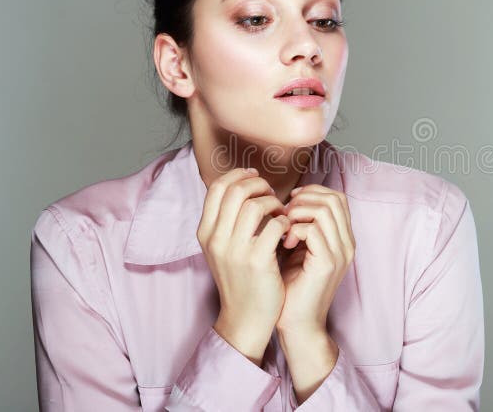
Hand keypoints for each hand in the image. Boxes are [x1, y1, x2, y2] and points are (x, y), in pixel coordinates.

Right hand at [196, 167, 290, 364]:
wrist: (245, 317)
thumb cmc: (241, 278)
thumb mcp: (223, 248)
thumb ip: (227, 219)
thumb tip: (244, 185)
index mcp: (205, 232)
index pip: (217, 187)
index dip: (238, 176)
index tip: (256, 178)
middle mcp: (216, 239)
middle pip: (235, 191)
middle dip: (259, 186)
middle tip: (272, 195)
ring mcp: (235, 250)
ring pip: (255, 205)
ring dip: (274, 203)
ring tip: (281, 214)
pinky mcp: (257, 261)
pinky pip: (274, 225)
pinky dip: (284, 222)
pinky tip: (287, 231)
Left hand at [275, 184, 355, 335]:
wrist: (298, 324)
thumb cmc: (293, 287)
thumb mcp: (299, 249)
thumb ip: (301, 225)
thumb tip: (288, 201)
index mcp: (343, 238)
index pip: (337, 197)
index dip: (312, 192)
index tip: (290, 201)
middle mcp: (347, 244)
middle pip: (334, 199)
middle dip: (305, 198)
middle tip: (284, 213)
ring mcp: (340, 254)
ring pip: (325, 210)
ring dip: (298, 212)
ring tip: (283, 227)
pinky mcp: (328, 264)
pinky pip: (314, 230)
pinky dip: (295, 229)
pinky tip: (284, 243)